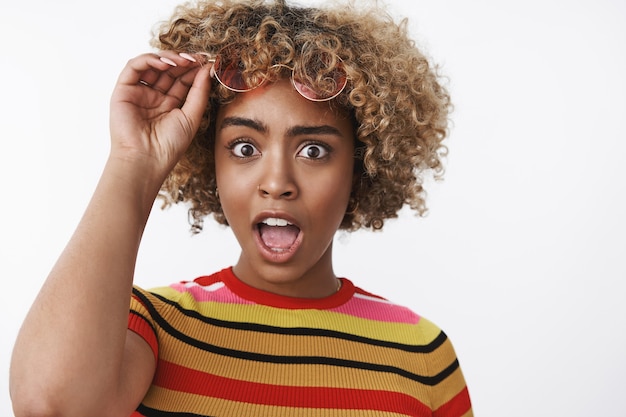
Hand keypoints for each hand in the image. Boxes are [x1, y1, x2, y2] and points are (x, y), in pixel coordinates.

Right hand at [109, 51, 211, 176]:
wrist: (146, 160)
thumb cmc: (169, 146)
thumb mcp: (191, 116)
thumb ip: (199, 92)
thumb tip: (208, 69)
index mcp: (169, 105)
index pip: (182, 80)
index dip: (195, 70)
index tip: (209, 63)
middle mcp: (153, 97)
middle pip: (169, 71)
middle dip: (184, 62)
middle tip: (199, 57)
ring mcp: (138, 93)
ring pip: (152, 65)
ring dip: (169, 58)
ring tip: (184, 60)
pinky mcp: (123, 91)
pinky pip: (134, 67)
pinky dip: (150, 60)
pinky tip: (166, 63)